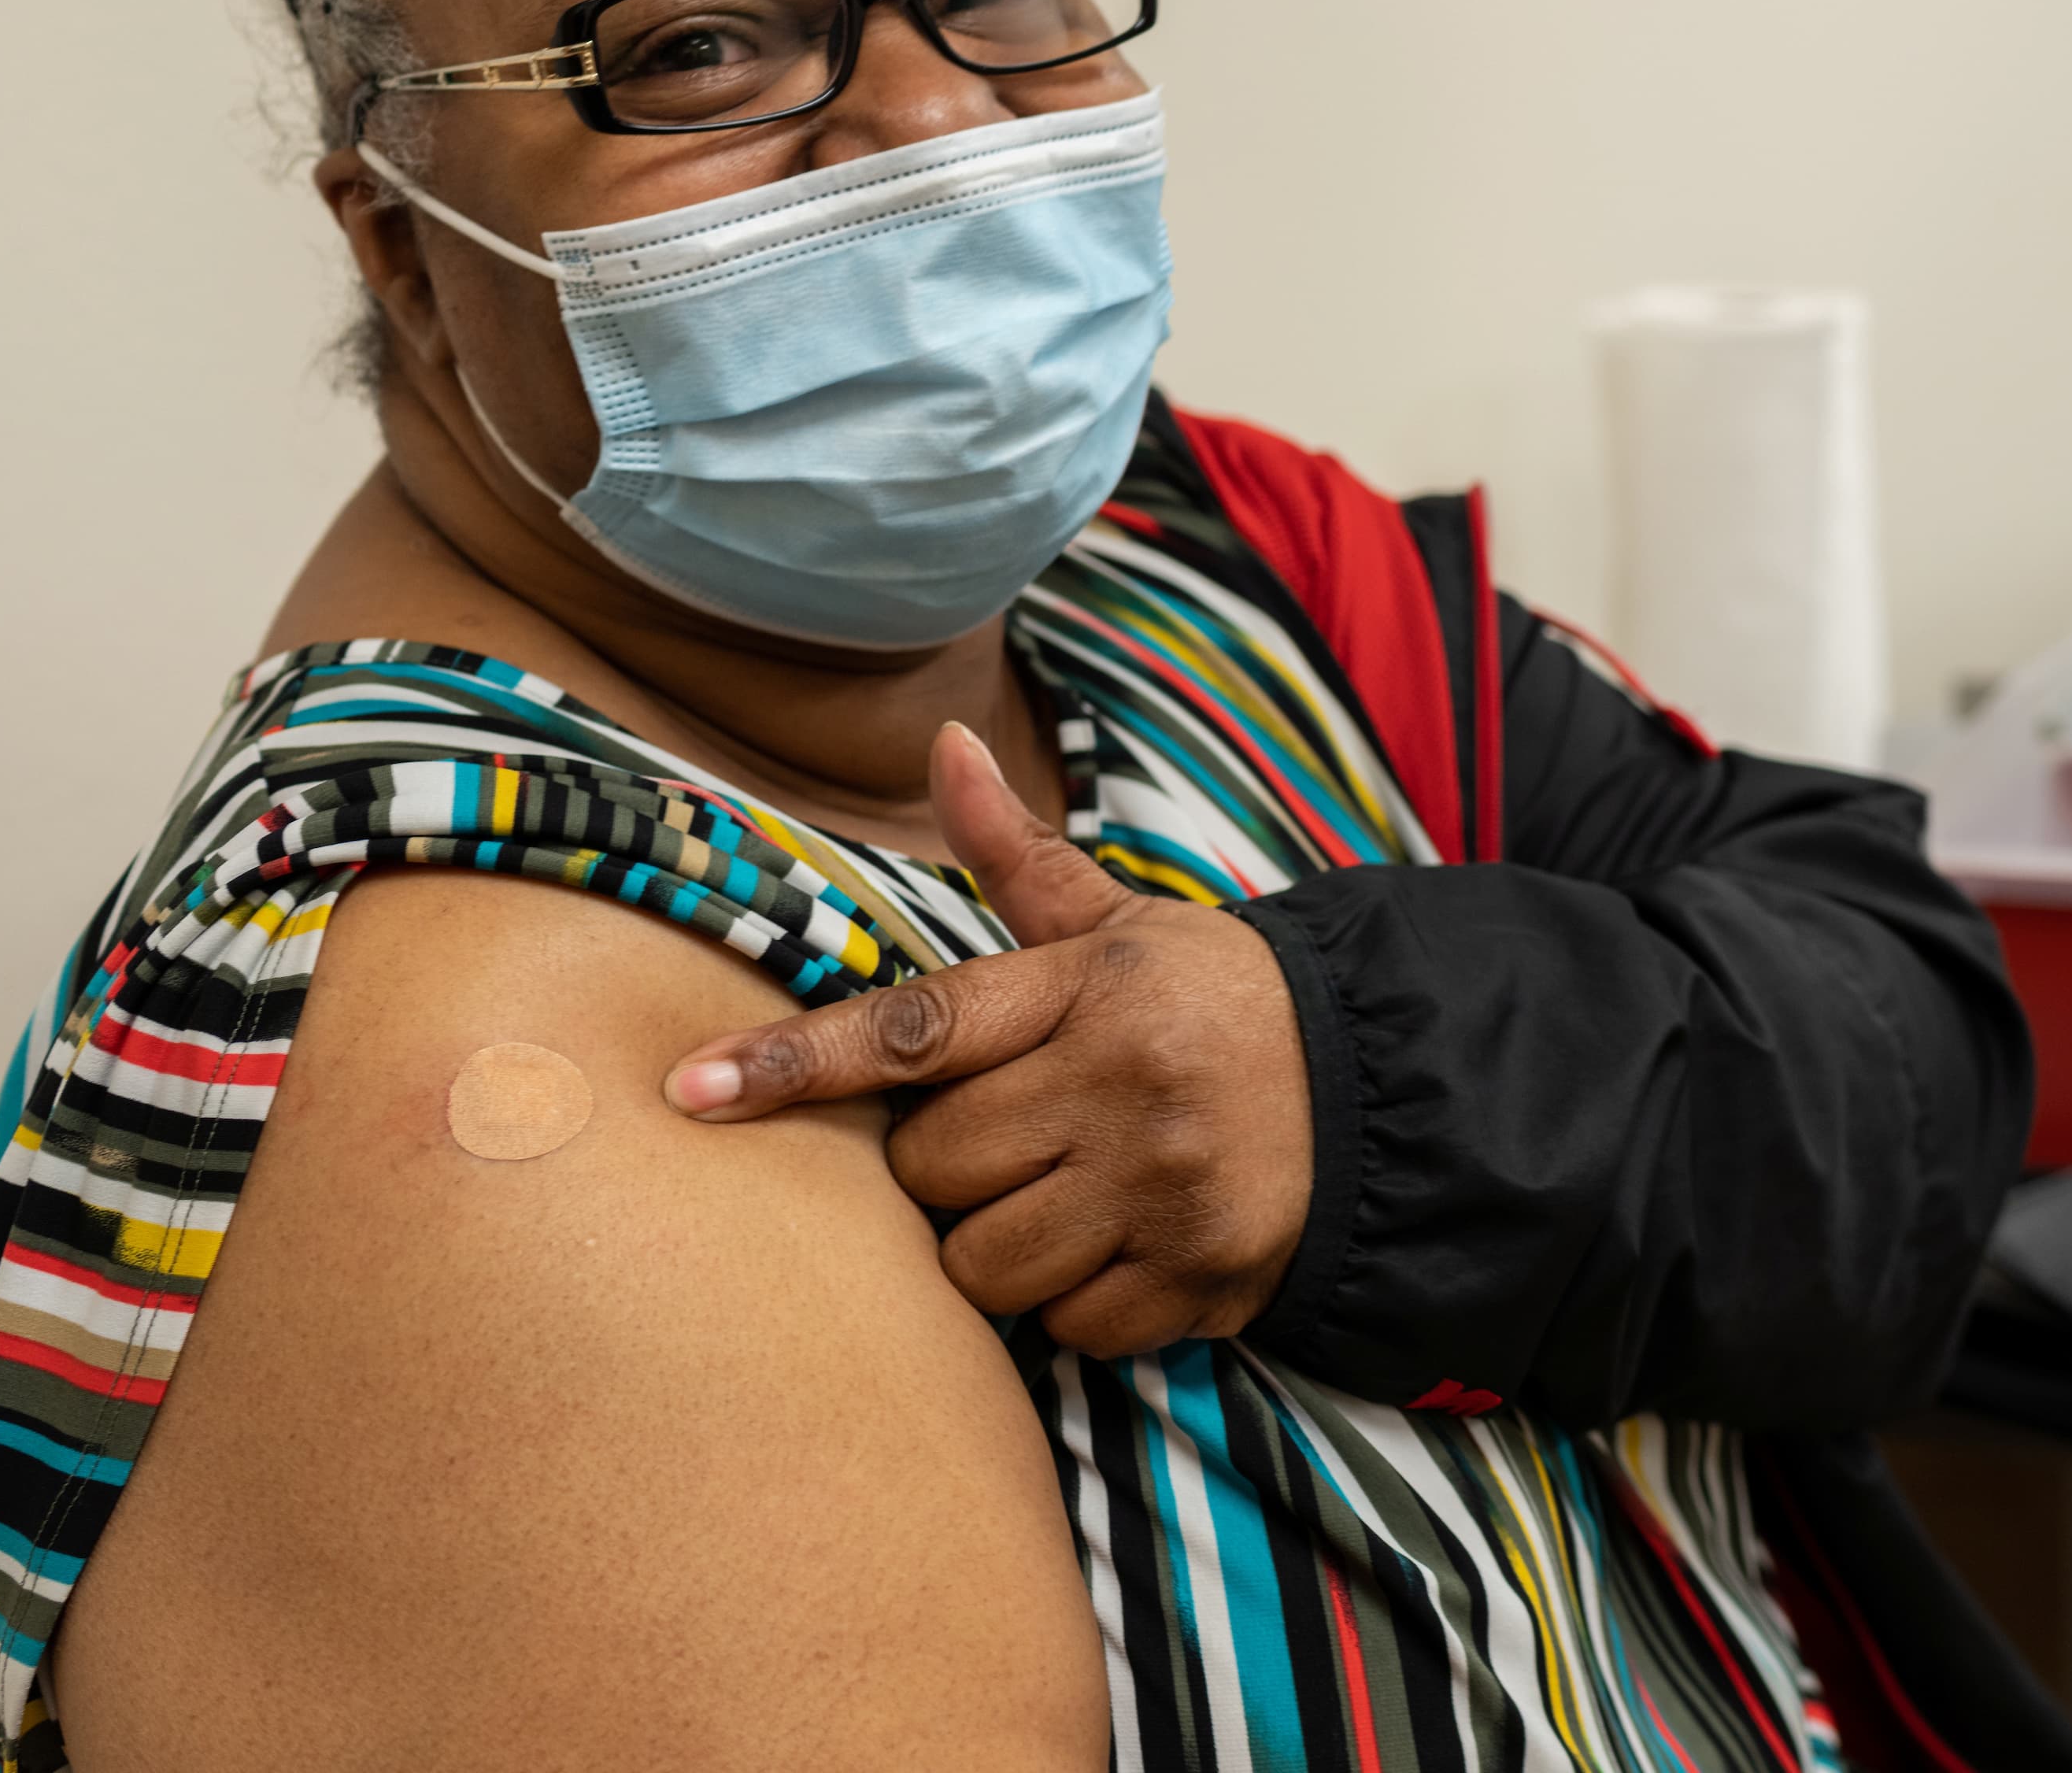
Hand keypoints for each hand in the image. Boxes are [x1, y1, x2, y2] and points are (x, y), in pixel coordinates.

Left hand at [663, 721, 1315, 1355]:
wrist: (1383, 1086)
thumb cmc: (1217, 1002)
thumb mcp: (1126, 926)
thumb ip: (1017, 859)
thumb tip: (945, 744)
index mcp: (1091, 990)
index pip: (916, 1029)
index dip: (796, 1064)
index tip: (689, 1091)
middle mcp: (1124, 1087)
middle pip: (934, 1168)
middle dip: (947, 1166)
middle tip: (1014, 1135)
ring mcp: (1162, 1189)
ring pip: (986, 1264)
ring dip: (1000, 1245)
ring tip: (1064, 1195)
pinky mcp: (1199, 1279)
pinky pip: (1068, 1326)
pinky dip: (1076, 1301)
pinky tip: (1122, 1247)